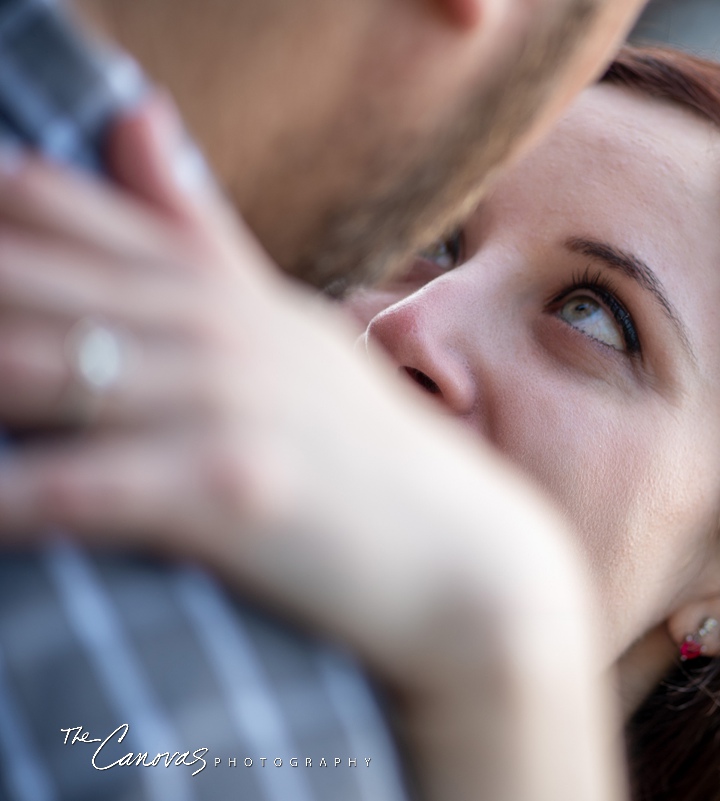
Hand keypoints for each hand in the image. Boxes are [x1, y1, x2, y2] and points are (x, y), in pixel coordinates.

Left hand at [0, 93, 578, 679]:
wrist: (460, 556)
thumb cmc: (360, 446)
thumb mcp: (282, 325)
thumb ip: (193, 229)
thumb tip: (133, 113)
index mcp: (213, 288)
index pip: (52, 207)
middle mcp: (213, 329)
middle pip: (20, 280)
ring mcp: (225, 404)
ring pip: (36, 369)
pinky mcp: (229, 491)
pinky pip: (78, 488)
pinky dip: (7, 503)